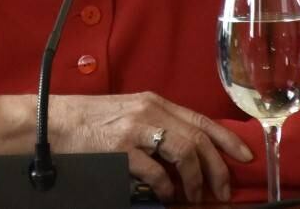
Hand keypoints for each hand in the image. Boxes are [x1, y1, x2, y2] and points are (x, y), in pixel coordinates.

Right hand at [48, 92, 251, 202]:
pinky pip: (155, 173)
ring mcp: (135, 130)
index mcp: (154, 102)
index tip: (245, 156)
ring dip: (194, 181)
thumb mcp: (128, 113)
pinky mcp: (121, 150)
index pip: (201, 120)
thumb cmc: (89, 120)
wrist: (53, 121)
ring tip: (193, 197)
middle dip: (217, 168)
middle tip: (222, 191)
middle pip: (198, 139)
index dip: (227, 140)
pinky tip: (164, 196)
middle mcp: (149, 111)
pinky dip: (165, 189)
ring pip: (184, 154)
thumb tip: (187, 152)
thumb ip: (156, 124)